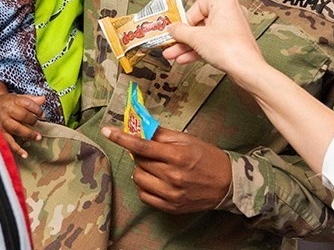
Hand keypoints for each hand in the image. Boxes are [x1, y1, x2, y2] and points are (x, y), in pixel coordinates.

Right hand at [0, 93, 45, 158]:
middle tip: (39, 124)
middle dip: (33, 120)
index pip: (27, 103)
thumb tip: (43, 99)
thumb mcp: (16, 98)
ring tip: (38, 137)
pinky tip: (24, 154)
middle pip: (22, 115)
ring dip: (28, 133)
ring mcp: (2, 123)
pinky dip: (16, 149)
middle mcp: (7, 111)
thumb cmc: (4, 103)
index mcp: (12, 101)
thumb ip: (30, 99)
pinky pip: (8, 142)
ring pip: (16, 128)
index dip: (36, 109)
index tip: (42, 115)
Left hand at [101, 126, 230, 212]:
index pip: (142, 146)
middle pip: (139, 161)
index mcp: (177, 156)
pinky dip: (145, 185)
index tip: (107, 131)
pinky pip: (144, 195)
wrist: (226, 183)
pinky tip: (155, 179)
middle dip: (139, 152)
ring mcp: (170, 194)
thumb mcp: (188, 140)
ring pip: (138, 178)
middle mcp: (172, 176)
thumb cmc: (207, 157)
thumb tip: (141, 127)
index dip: (122, 138)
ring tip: (155, 166)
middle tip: (151, 150)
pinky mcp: (170, 207)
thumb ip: (163, 134)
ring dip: (141, 169)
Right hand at [164, 0, 264, 80]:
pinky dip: (198, 50)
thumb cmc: (230, 48)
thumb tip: (172, 28)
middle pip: (199, 23)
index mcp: (224, 3)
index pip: (198, 6)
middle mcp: (230, 13)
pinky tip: (184, 58)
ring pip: (204, 35)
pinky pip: (211, 43)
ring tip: (173, 54)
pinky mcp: (232, 43)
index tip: (176, 29)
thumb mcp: (196, 37)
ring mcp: (232, 29)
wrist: (246, 69)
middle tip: (170, 43)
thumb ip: (180, 31)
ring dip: (187, 46)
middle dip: (183, 37)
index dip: (185, 19)